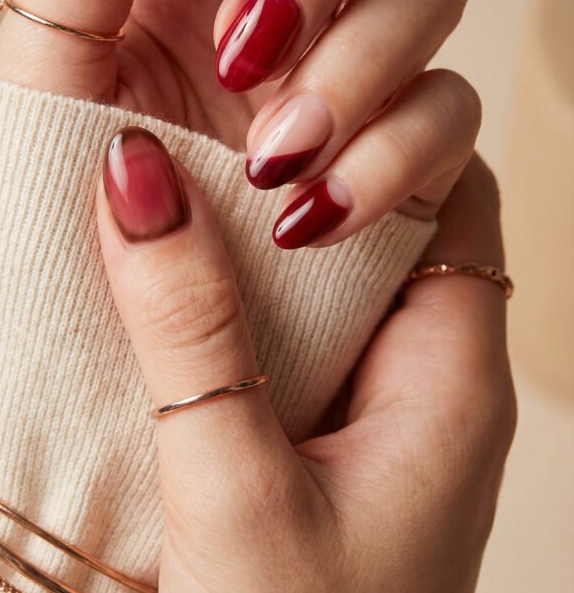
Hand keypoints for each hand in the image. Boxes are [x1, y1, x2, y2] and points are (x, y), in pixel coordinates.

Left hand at [0, 0, 479, 247]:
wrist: (107, 312)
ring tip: (270, 149)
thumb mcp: (48, 51)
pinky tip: (309, 210)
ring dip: (356, 56)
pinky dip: (389, 155)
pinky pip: (452, 106)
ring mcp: (354, 50)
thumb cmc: (62, 179)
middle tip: (245, 38)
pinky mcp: (407, 138)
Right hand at [97, 141, 515, 592]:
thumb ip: (189, 330)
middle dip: (316, 154)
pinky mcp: (333, 437)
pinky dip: (247, 283)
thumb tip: (137, 171)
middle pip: (398, 210)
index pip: (454, 184)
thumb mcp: (230, 488)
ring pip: (343, 264)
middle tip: (218, 122)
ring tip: (187, 178)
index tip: (280, 104)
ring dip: (268, 221)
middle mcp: (433, 378)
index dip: (382, 119)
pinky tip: (181, 276)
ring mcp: (385, 410)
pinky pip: (305, 323)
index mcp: (452, 375)